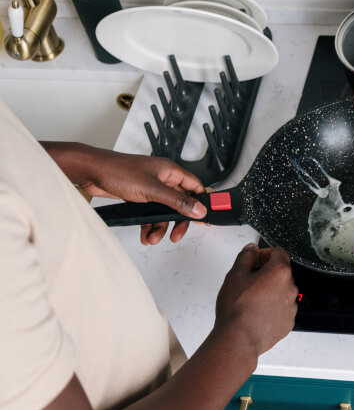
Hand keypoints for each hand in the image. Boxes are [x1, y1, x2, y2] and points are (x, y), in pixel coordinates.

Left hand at [43, 142, 206, 243]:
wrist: (91, 172)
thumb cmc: (118, 171)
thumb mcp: (152, 189)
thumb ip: (177, 201)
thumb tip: (197, 209)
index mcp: (171, 171)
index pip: (195, 187)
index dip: (202, 202)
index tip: (206, 217)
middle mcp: (163, 179)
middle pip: (181, 203)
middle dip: (179, 220)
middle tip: (177, 234)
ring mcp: (151, 187)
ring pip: (164, 211)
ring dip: (161, 226)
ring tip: (153, 237)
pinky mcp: (140, 196)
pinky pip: (151, 213)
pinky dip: (149, 225)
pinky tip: (146, 233)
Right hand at [215, 245, 297, 356]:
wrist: (238, 339)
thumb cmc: (237, 308)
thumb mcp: (235, 274)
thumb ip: (246, 256)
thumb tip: (252, 249)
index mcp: (280, 272)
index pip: (278, 253)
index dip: (264, 253)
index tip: (254, 260)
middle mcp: (291, 288)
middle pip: (280, 273)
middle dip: (265, 273)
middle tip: (247, 280)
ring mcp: (291, 307)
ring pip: (281, 291)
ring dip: (269, 291)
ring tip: (249, 300)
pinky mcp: (287, 323)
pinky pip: (281, 309)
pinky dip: (271, 307)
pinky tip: (255, 312)